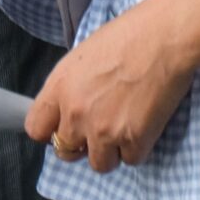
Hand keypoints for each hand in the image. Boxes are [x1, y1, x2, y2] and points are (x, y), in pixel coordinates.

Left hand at [23, 0, 197, 172]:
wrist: (164, 37)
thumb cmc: (126, 36)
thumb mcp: (82, 58)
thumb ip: (69, 88)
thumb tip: (68, 111)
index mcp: (59, 87)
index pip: (35, 129)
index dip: (50, 131)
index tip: (64, 127)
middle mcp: (75, 113)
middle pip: (66, 151)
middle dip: (82, 143)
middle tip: (100, 128)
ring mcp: (104, 130)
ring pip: (99, 163)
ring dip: (110, 151)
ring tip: (124, 128)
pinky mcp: (134, 139)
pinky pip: (131, 159)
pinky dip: (138, 148)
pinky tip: (144, 124)